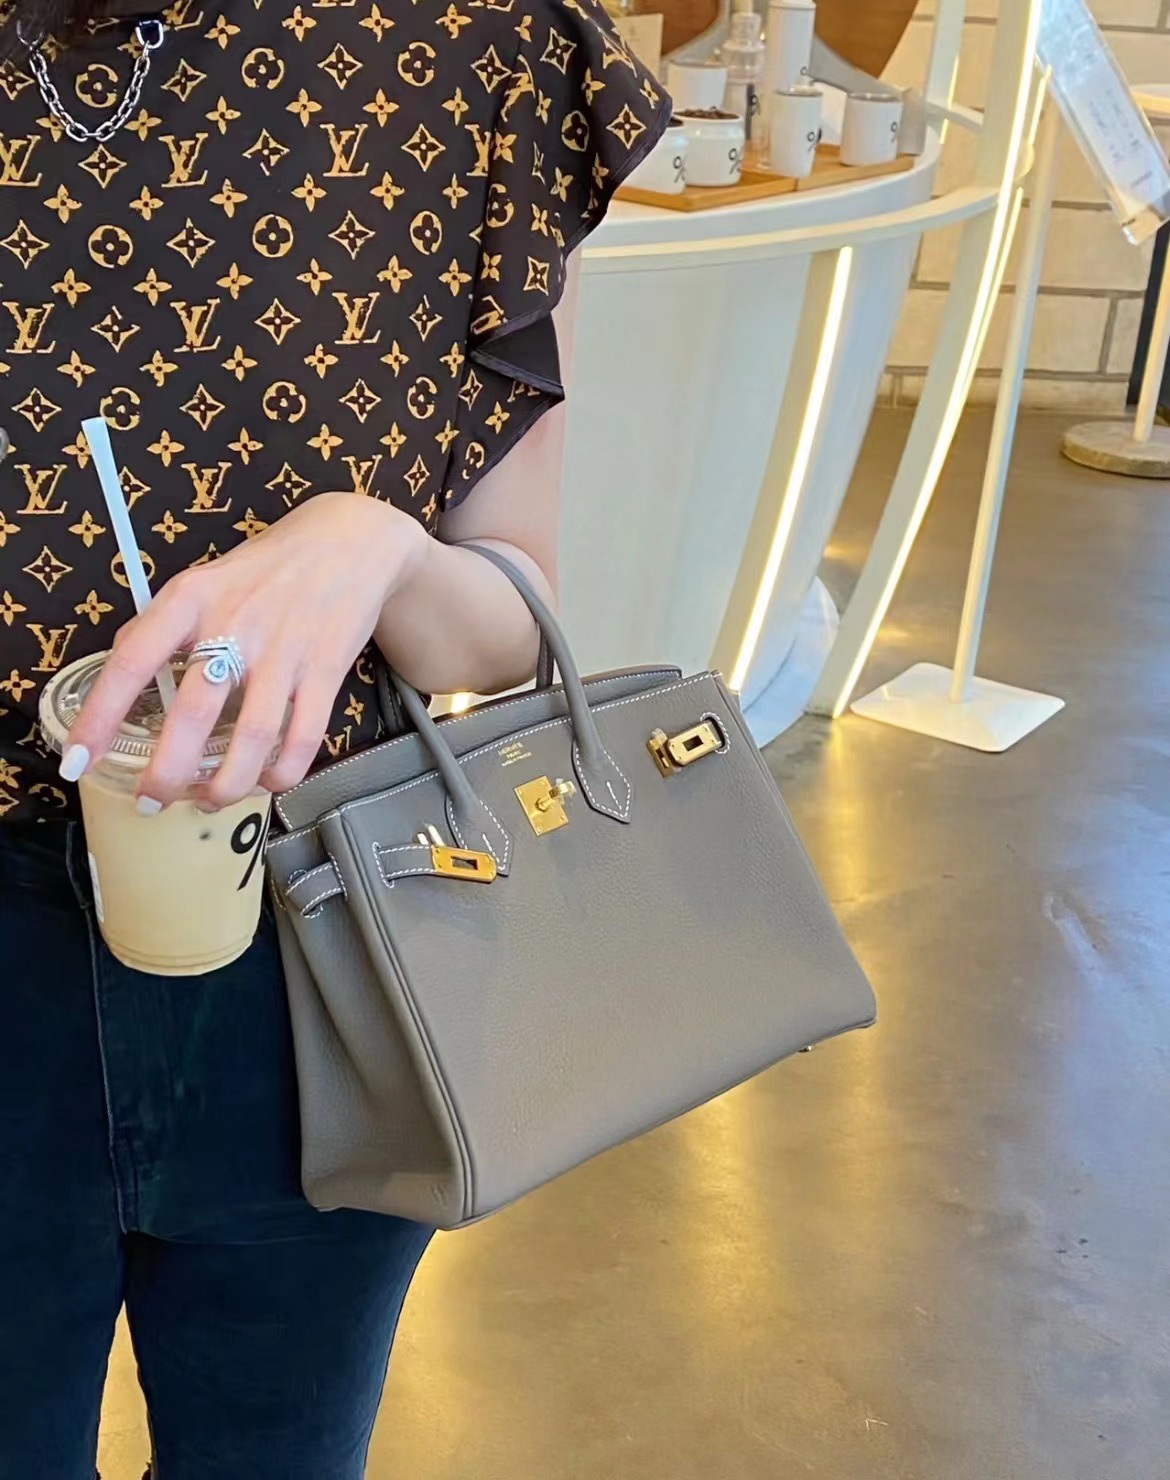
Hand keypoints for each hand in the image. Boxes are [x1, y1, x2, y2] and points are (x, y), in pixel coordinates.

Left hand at [62, 493, 427, 810]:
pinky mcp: (326, 670)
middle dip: (168, 772)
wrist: (349, 544)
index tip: (78, 760)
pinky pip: (303, 738)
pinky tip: (266, 783)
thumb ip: (163, 624)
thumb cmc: (267, 569)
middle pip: (194, 714)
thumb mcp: (203, 581)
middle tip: (152, 800)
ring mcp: (284, 651)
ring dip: (227, 784)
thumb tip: (121, 672)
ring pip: (253, 738)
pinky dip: (282, 774)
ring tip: (209, 800)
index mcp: (191, 599)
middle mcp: (235, 625)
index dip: (99, 716)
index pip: (132, 662)